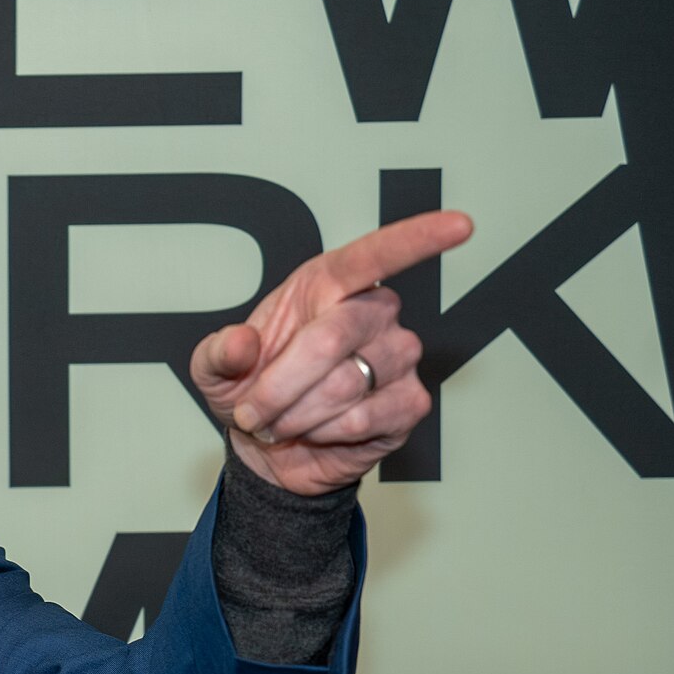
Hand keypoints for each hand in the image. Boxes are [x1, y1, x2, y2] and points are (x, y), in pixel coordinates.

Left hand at [190, 210, 472, 494]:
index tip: (459, 225)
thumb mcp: (214, 370)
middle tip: (252, 412)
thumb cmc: (250, 390)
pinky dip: (324, 433)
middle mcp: (374, 312)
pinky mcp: (410, 402)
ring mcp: (399, 356)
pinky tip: (316, 432)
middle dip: (279, 385)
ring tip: (280, 422)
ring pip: (345, 384)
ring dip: (297, 414)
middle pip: (333, 337)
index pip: (377, 254)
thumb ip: (219, 352)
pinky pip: (364, 418)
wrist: (269, 448)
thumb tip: (241, 342)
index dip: (417, 239)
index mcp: (329, 284)